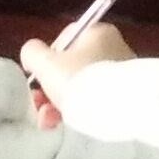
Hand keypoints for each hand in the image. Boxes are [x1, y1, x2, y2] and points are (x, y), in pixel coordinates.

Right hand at [18, 20, 134, 126]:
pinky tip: (65, 125)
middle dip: (51, 89)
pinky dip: (79, 113)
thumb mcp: (46, 64)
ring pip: (82, 88)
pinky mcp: (127, 98)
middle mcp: (114, 48)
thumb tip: (32, 55)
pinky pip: (96, 102)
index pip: (65, 40)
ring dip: (60, 104)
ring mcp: (122, 75)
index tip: (39, 79)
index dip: (47, 60)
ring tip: (48, 122)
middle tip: (40, 107)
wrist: (117, 112)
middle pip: (72, 68)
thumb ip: (32, 54)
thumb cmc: (79, 80)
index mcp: (98, 32)